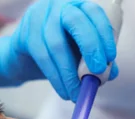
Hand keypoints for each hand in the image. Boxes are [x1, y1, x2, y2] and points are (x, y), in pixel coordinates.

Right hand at [0, 0, 117, 101]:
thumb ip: (97, 61)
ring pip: (56, 45)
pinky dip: (56, 78)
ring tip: (78, 94)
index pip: (93, 12)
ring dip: (70, 74)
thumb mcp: (81, 56)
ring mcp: (38, 18)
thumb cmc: (58, 54)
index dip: (104, 33)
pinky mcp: (24, 34)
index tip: (110, 58)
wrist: (22, 58)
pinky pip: (42, 57)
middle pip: (75, 21)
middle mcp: (57, 6)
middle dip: (90, 47)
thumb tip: (112, 73)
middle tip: (97, 73)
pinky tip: (64, 92)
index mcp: (76, 7)